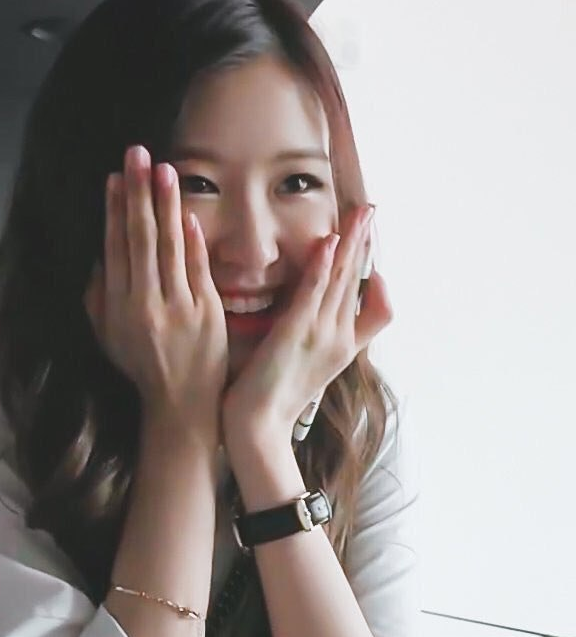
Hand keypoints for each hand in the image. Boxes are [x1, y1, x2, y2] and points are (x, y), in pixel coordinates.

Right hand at [82, 144, 227, 441]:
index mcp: (118, 307)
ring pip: (168, 247)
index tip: (116, 178)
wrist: (181, 405)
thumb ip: (97, 296)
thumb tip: (97, 257)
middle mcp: (145, 303)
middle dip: (138, 193)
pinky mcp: (207, 313)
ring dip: (166, 205)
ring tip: (164, 170)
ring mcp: (178, 307)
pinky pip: (197, 270)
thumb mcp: (107, 336)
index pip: (115, 247)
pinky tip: (187, 213)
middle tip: (138, 155)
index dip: (115, 210)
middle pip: (140, 238)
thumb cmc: (142, 368)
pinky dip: (192, 241)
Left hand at [221, 204, 392, 441]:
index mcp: (343, 348)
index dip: (376, 280)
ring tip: (360, 213)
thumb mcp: (304, 368)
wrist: (258, 427)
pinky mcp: (295, 332)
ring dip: (352, 242)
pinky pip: (314, 291)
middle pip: (360, 281)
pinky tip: (327, 242)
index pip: (378, 308)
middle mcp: (339, 339)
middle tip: (369, 210)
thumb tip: (309, 316)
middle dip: (365, 243)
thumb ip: (313, 339)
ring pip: (343, 280)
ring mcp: (321, 335)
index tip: (364, 255)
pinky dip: (323, 266)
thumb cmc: (274, 398)